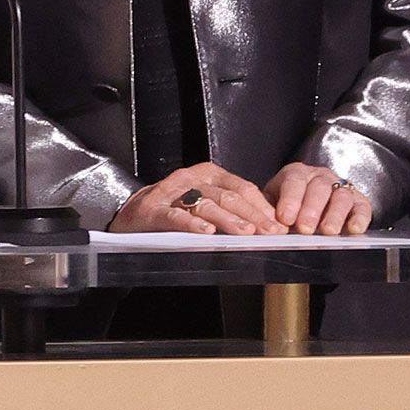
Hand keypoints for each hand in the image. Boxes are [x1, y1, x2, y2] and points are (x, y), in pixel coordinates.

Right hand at [111, 163, 286, 235]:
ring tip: (245, 234)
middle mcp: (191, 178)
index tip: (279, 225)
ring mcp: (171, 192)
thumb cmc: (172, 210)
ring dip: (228, 220)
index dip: (263, 207)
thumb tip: (268, 225)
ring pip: (206, 204)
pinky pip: (176, 216)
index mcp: (208, 174)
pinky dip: (192, 223)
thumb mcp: (205, 203)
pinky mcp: (152, 210)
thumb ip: (232, 209)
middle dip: (253, 216)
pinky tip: (206, 232)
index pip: (242, 187)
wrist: (129, 213)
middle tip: (270, 233)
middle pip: (228, 196)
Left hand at [263, 162, 373, 234]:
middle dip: (312, 209)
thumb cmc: (287, 208)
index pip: (294, 181)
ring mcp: (341, 188)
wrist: (308, 205)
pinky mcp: (358, 202)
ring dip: (334, 215)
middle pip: (319, 188)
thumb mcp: (272, 206)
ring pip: (341, 196)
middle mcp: (320, 177)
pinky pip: (362, 207)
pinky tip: (354, 229)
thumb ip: (268, 214)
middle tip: (305, 228)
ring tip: (328, 232)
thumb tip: (264, 228)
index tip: (285, 218)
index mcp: (296, 174)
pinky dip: (360, 218)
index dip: (290, 200)